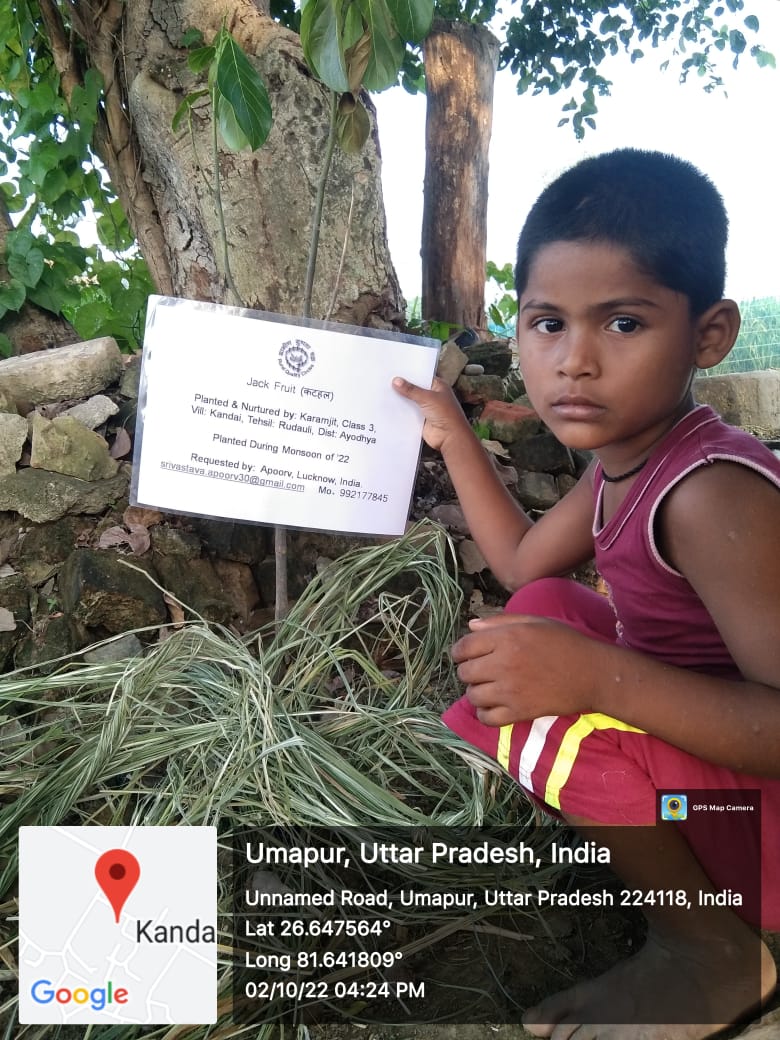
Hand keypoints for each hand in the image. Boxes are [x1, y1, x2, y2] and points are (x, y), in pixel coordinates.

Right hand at [392, 376, 470, 451]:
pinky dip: (401, 411)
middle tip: (388, 380)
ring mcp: (426, 408)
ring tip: (385, 391)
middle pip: (415, 389)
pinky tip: (390, 406)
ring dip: (402, 399)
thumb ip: (411, 390)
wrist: (449, 436)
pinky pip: (408, 413)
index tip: (396, 370)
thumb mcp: (428, 397)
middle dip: (404, 387)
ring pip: (411, 401)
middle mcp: (432, 396)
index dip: (410, 374)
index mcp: (438, 386)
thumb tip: (397, 381)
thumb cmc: (446, 414)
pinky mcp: (420, 419)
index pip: (422, 376)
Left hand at [451, 614, 602, 724]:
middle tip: (482, 671)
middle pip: (465, 672)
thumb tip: (471, 626)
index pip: (463, 647)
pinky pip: (487, 718)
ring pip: (472, 696)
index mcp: (506, 638)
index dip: (459, 652)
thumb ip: (500, 621)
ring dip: (477, 692)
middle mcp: (504, 663)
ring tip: (489, 688)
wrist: (592, 673)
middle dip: (469, 671)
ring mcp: (510, 690)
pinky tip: (495, 705)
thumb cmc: (564, 642)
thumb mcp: (534, 622)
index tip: (465, 655)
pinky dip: (485, 714)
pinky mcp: (519, 712)